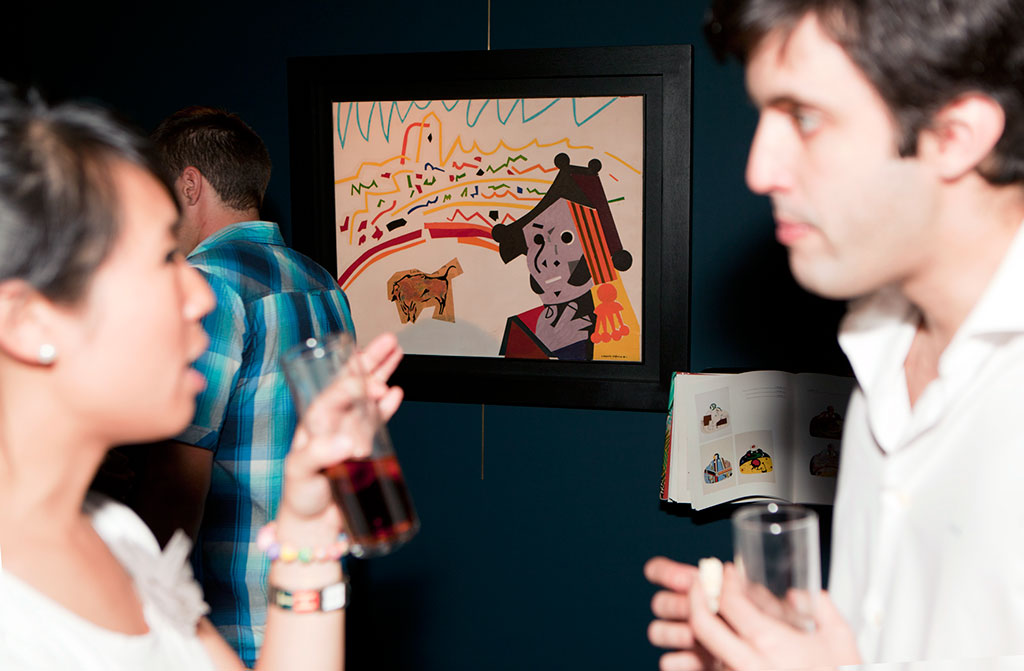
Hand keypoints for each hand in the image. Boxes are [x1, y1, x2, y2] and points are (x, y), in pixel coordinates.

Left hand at [280, 332, 403, 521]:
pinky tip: (396, 391)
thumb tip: (348, 442)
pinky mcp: (362, 448)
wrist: (313, 525)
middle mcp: (332, 422)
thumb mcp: (300, 472)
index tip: (376, 384)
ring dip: (381, 374)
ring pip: (367, 396)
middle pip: (353, 383)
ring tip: (396, 351)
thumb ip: (319, 455)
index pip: (336, 391)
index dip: (356, 381)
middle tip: (390, 340)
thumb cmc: (299, 496)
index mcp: (315, 422)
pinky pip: (376, 420)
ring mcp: (349, 432)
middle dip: (371, 360)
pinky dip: (386, 407)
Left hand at [645, 557, 860, 670]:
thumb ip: (823, 610)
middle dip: (695, 598)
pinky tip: (720, 645)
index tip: (724, 572)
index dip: (723, 582)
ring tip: (711, 614)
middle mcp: (746, 663)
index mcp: (769, 643)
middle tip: (699, 584)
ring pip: (707, 649)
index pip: (730, 602)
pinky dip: (714, 654)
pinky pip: (716, 668)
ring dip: (706, 629)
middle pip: (702, 624)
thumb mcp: (840, 642)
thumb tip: (804, 595)